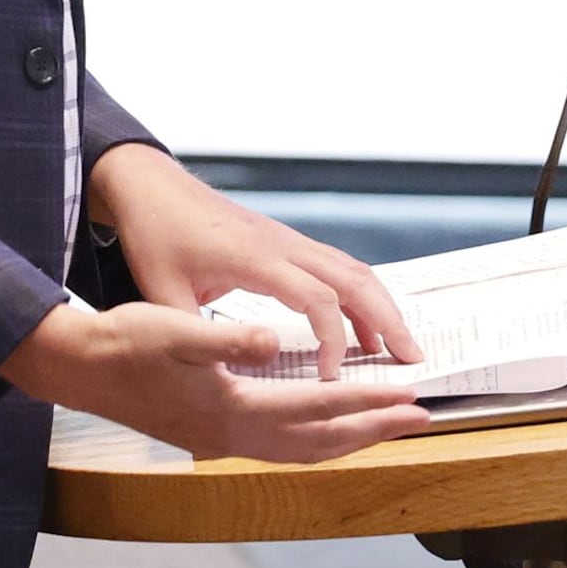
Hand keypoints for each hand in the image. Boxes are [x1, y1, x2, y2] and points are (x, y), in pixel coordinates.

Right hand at [0, 300, 428, 461]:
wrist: (80, 368)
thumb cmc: (125, 344)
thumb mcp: (173, 330)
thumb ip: (224, 339)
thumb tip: (271, 341)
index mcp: (232, 409)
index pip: (317, 409)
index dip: (366, 402)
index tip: (408, 395)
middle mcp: (235, 436)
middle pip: (321, 442)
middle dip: (374, 429)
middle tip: (420, 416)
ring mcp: (225, 441)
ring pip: (304, 451)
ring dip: (349, 439)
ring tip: (384, 426)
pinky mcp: (216, 435)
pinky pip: (284, 446)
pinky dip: (317, 439)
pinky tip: (323, 425)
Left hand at [87, 144, 422, 380]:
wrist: (152, 187)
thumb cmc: (155, 236)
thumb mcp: (161, 292)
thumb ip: (191, 336)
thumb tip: (217, 380)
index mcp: (254, 258)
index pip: (317, 299)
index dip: (333, 341)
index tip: (332, 380)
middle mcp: (280, 244)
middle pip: (352, 278)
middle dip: (387, 320)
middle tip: (413, 361)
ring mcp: (286, 239)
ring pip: (350, 269)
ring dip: (380, 306)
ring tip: (400, 348)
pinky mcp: (284, 240)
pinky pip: (335, 266)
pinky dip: (359, 294)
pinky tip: (361, 326)